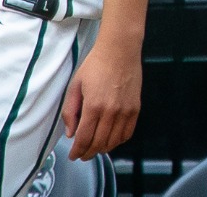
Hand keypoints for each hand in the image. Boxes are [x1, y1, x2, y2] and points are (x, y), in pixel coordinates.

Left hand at [61, 38, 140, 159]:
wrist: (120, 50)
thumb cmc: (96, 65)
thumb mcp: (75, 86)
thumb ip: (70, 111)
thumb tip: (71, 133)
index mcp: (93, 105)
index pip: (84, 138)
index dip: (77, 151)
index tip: (73, 155)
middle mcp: (111, 111)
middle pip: (99, 143)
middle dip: (88, 153)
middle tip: (82, 155)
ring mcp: (125, 111)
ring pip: (114, 142)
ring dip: (102, 149)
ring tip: (95, 148)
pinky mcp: (135, 108)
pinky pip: (128, 133)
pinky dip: (118, 141)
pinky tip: (111, 140)